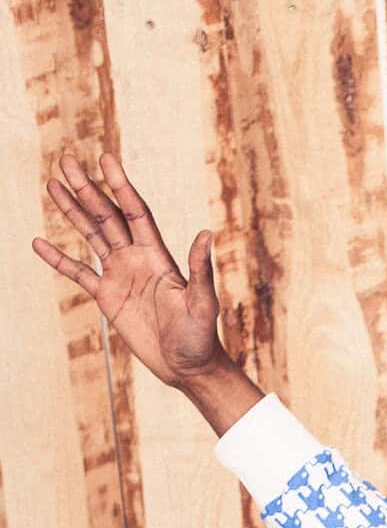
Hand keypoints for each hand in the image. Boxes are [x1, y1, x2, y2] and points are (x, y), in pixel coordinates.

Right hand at [31, 145, 226, 388]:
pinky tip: (40, 242)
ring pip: (92, 235)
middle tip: (66, 160)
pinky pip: (78, 273)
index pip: (135, 212)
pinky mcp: (107, 297)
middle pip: (107, 216)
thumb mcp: (203, 304)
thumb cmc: (202, 338)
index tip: (106, 159)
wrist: (188, 368)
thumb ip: (200, 270)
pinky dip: (58, 259)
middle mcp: (137, 259)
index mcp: (158, 256)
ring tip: (53, 184)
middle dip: (87, 189)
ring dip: (73, 211)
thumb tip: (206, 234)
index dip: (120, 186)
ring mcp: (120, 276)